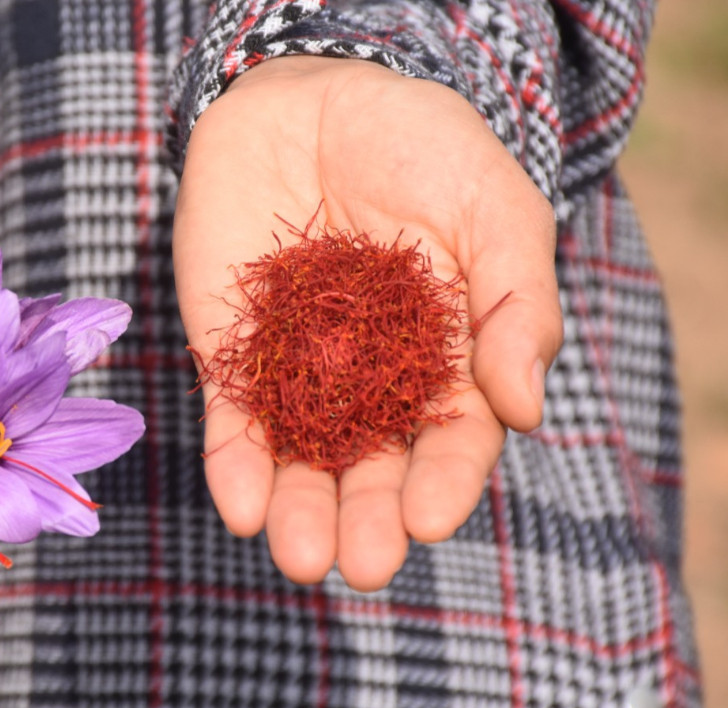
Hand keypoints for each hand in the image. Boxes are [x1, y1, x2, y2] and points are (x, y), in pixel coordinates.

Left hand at [174, 56, 561, 590]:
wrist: (309, 96)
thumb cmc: (418, 146)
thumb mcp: (491, 207)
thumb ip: (514, 303)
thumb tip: (522, 409)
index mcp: (449, 358)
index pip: (453, 437)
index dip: (445, 481)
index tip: (431, 517)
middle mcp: (375, 379)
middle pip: (374, 466)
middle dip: (369, 518)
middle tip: (363, 563)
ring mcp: (300, 371)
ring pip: (301, 458)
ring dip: (299, 510)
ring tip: (301, 556)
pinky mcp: (232, 353)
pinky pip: (233, 418)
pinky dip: (235, 462)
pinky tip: (240, 505)